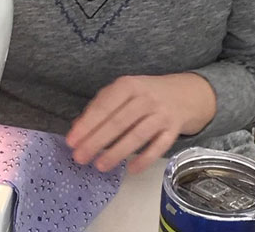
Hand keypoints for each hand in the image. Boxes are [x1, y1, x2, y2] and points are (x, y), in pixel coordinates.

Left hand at [65, 73, 215, 173]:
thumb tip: (78, 128)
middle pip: (119, 122)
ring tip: (100, 166)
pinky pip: (159, 147)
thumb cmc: (144, 94)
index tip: (71, 141)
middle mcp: (146, 98)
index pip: (104, 106)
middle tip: (80, 157)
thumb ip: (101, 106)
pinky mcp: (173, 130)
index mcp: (129, 85)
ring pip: (138, 135)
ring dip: (117, 152)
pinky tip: (131, 169)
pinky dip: (145, 159)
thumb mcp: (123, 91)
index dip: (87, 125)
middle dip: (97, 141)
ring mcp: (161, 114)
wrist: (183, 93)